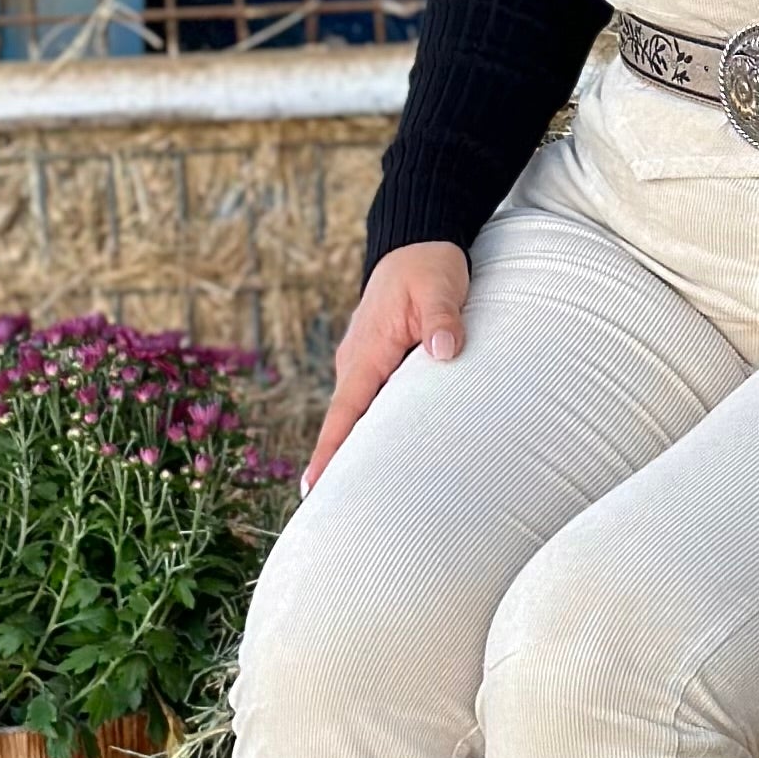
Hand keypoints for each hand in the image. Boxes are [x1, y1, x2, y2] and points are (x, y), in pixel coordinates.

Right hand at [303, 242, 470, 490]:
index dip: (329, 452)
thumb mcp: (439, 287)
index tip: (313, 489)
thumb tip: (445, 351)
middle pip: (347, 424)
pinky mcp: (380, 361)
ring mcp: (366, 363)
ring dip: (357, 450)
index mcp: (367, 352)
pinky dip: (374, 429)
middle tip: (333, 516)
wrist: (416, 241)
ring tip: (360, 499)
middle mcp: (358, 363)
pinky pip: (374, 402)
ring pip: (361, 415)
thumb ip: (443, 319)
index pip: (345, 412)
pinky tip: (386, 455)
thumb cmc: (427, 265)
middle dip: (337, 467)